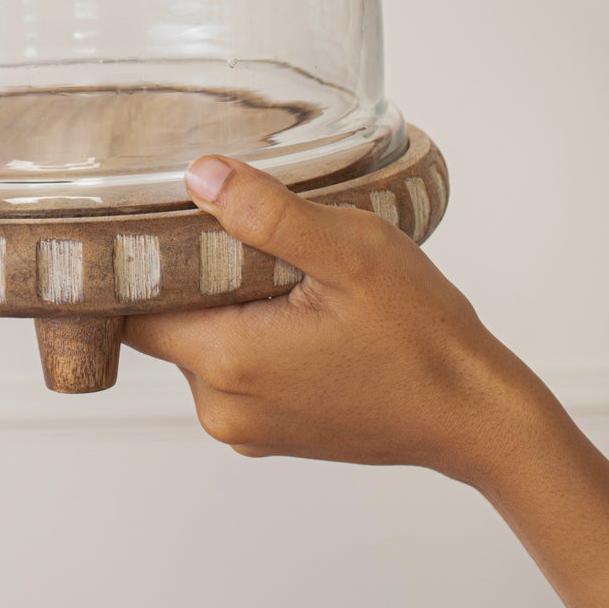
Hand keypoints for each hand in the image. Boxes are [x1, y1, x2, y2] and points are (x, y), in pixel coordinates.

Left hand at [125, 154, 538, 484]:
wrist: (476, 415)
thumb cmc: (422, 334)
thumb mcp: (350, 250)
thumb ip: (268, 212)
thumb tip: (200, 174)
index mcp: (229, 362)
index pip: (132, 309)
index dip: (138, 261)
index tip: (156, 218)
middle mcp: (223, 408)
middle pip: (163, 325)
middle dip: (188, 276)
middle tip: (229, 228)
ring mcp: (247, 428)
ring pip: (198, 347)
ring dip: (222, 305)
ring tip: (274, 268)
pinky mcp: (272, 432)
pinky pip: (232, 372)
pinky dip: (248, 335)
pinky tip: (294, 306)